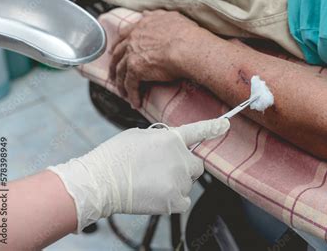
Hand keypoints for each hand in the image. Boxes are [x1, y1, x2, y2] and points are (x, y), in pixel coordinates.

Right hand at [48, 118, 229, 231]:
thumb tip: (165, 147)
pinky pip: (184, 201)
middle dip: (185, 168)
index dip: (213, 128)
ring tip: (150, 184)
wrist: (101, 181)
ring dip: (175, 184)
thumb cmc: (115, 157)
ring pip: (187, 184)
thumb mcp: (138, 136)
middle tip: (163, 172)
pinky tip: (156, 196)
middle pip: (196, 166)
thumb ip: (159, 140)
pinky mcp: (174, 200)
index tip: (226, 125)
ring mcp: (179, 180)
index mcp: (171, 139)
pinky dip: (174, 201)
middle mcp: (181, 158)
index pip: (198, 131)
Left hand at [109, 10, 202, 108]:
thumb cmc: (187, 34)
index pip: (125, 35)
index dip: (119, 44)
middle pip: (117, 53)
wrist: (188, 47)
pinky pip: (130, 85)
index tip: (116, 50)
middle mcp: (134, 38)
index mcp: (142, 26)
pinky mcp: (135, 70)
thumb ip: (157, 16)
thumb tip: (148, 13)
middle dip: (114, 64)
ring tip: (123, 93)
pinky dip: (132, 95)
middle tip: (113, 73)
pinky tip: (135, 103)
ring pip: (121, 71)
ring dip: (121, 83)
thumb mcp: (172, 17)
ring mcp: (132, 54)